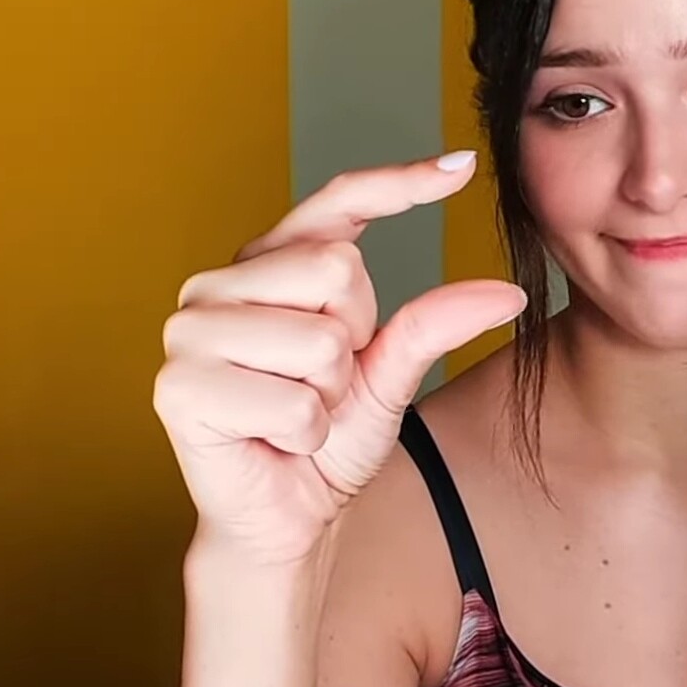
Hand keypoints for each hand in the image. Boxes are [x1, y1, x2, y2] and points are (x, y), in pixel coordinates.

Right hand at [154, 151, 524, 564]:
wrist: (287, 520)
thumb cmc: (328, 442)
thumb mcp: (390, 374)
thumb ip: (433, 325)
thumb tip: (508, 293)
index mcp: (267, 265)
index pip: (336, 203)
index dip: (399, 182)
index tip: (463, 166)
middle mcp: (218, 284)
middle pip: (337, 269)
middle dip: (353, 342)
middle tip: (322, 386)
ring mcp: (189, 331)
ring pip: (318, 340)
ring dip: (328, 396)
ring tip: (296, 416)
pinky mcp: (179, 386)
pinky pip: (293, 401)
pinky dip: (305, 434)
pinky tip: (275, 442)